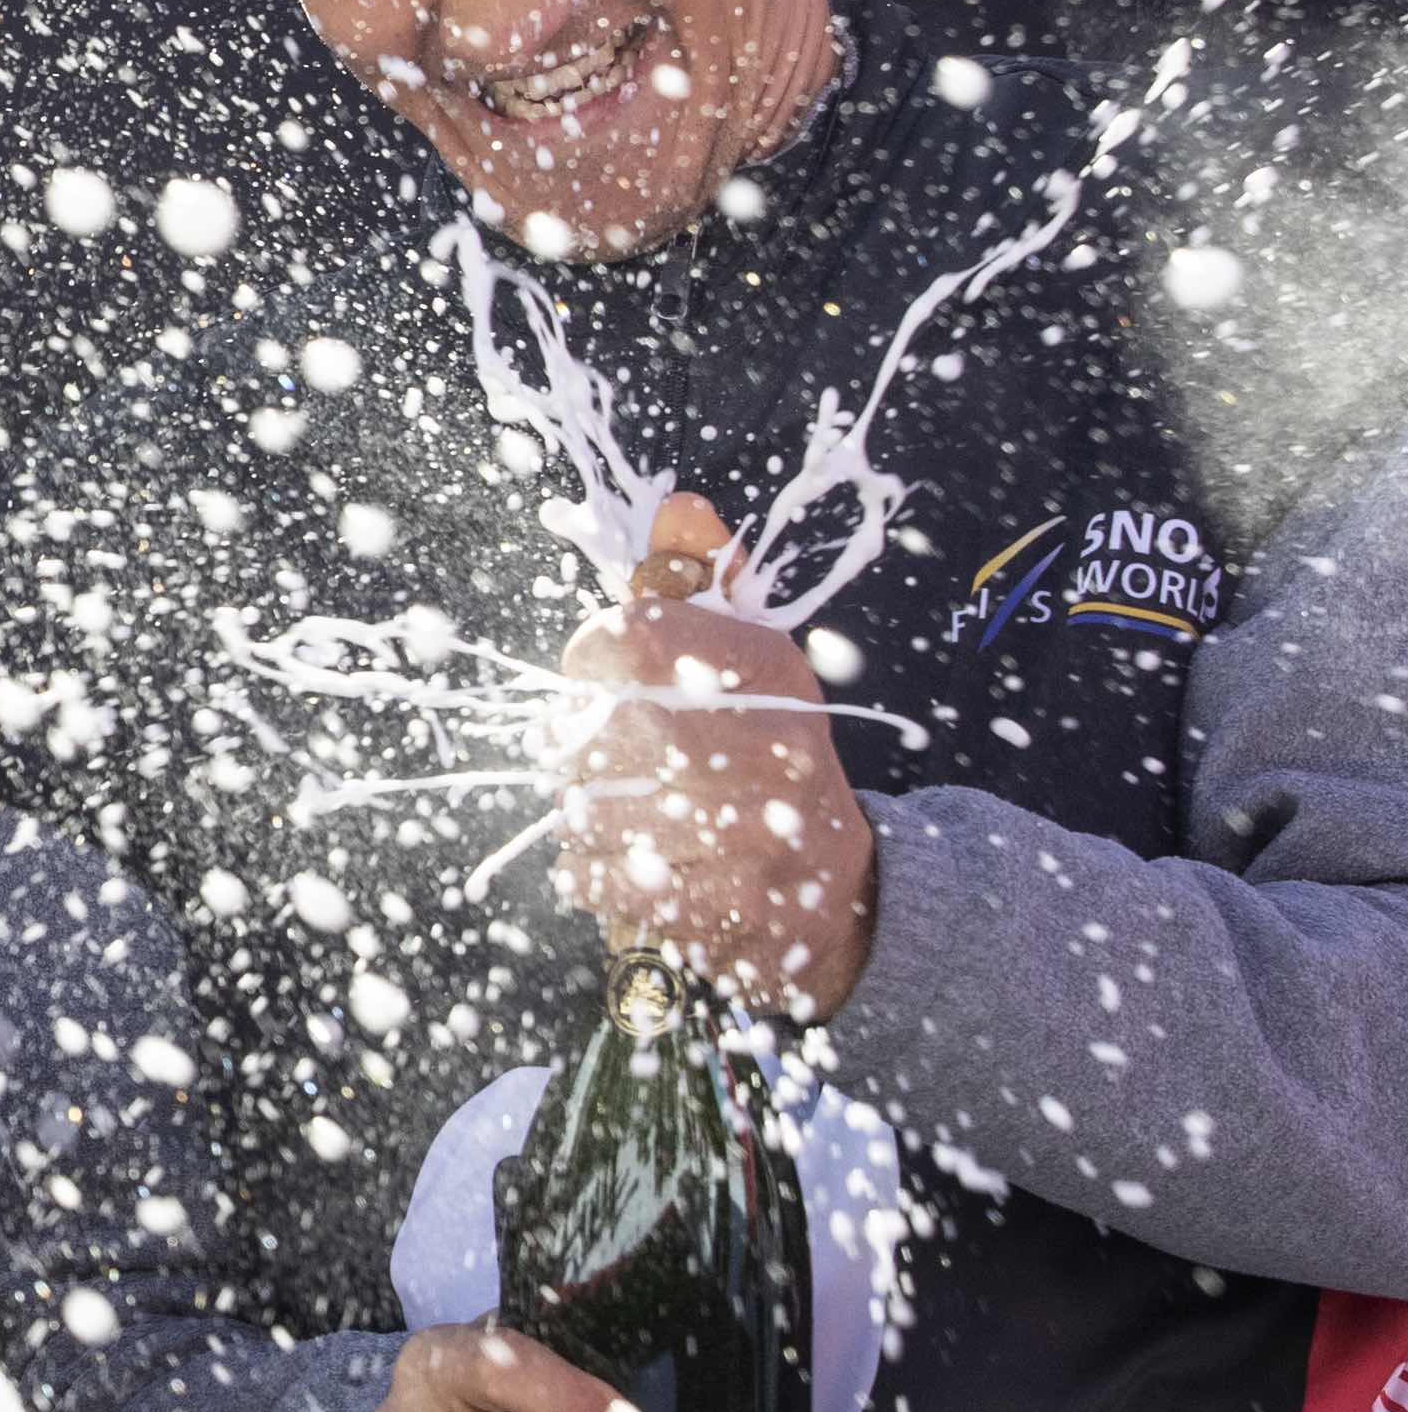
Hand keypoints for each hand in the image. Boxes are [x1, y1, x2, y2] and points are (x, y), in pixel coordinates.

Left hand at [554, 492, 874, 1015]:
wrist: (831, 897)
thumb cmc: (772, 757)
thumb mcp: (754, 657)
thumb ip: (703, 579)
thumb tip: (679, 506)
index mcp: (765, 671)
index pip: (618, 637)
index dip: (596, 656)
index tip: (612, 677)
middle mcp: (758, 748)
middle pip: (586, 724)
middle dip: (587, 741)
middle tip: (632, 759)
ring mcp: (734, 834)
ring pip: (579, 800)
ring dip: (589, 807)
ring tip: (647, 813)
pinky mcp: (702, 906)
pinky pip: (588, 867)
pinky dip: (596, 867)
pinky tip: (649, 860)